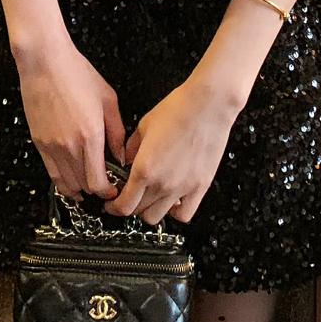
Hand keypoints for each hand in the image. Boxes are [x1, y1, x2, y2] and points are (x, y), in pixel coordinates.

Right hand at [17, 39, 126, 200]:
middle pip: (84, 186)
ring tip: (89, 186)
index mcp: (91, 135)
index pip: (99, 181)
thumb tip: (121, 154)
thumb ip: (117, 131)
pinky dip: (63, 182)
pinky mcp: (39, 143)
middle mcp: (70, 146)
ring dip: (80, 188)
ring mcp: (52, 146)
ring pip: (67, 184)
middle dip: (96, 189)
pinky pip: (52, 174)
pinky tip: (71, 181)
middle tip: (104, 184)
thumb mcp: (108, 99)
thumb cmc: (75, 73)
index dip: (108, 191)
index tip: (114, 188)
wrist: (44, 62)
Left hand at [103, 78, 238, 226]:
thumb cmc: (178, 109)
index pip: (123, 205)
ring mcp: (182, 188)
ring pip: (158, 217)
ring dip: (150, 210)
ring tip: (150, 197)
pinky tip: (173, 201)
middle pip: (138, 212)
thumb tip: (127, 159)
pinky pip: (184, 214)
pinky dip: (175, 212)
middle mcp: (161, 183)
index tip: (112, 205)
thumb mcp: (144, 126)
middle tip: (130, 196)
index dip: (114, 208)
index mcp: (144, 168)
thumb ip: (131, 148)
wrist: (207, 104)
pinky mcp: (200, 187)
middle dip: (130, 206)